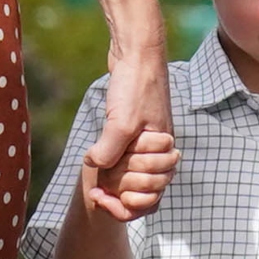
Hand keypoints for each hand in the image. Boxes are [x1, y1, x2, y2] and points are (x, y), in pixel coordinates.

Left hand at [85, 41, 174, 220]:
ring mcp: (146, 142)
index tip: (101, 196)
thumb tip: (94, 168)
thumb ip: (110, 151)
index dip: (125, 205)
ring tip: (95, 175)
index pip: (150, 198)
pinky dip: (110, 166)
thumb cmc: (136, 85)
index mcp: (163, 152)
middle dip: (117, 191)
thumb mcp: (121, 122)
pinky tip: (95, 159)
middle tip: (97, 184)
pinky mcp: (133, 132)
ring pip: (131, 179)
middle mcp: (158, 151)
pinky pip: (124, 161)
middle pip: (141, 192)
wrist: (137, 53)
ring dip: (113, 181)